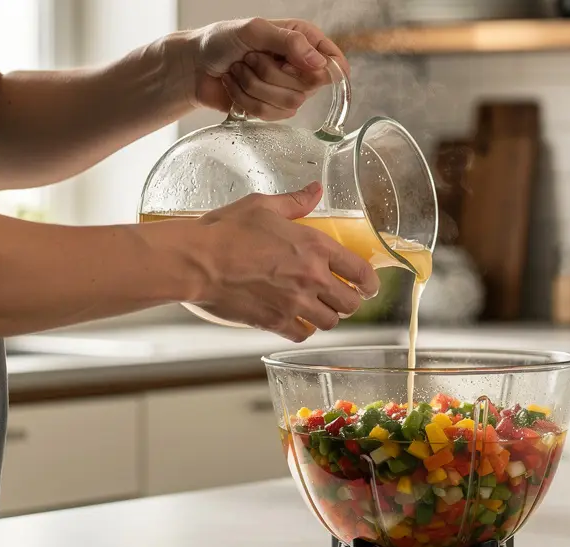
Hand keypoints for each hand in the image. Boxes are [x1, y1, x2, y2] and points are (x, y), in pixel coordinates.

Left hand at [185, 18, 349, 120]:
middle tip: (251, 58)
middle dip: (272, 74)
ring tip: (239, 70)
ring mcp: (286, 89)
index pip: (334, 60)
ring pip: (289, 103)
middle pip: (309, 86)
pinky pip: (270, 114)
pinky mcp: (271, 109)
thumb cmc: (220, 40)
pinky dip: (245, 99)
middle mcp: (298, 66)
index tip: (297, 64)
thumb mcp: (254, 30)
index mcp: (302, 40)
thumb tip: (319, 62)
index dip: (323, 68)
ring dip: (254, 86)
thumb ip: (289, 42)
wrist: (192, 66)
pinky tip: (235, 85)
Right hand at [191, 183, 378, 341]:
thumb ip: (295, 201)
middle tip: (342, 298)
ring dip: (328, 316)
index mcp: (316, 247)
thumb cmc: (227, 231)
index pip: (361, 272)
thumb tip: (315, 190)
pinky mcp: (275, 322)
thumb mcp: (264, 206)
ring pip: (330, 322)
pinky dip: (303, 330)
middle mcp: (312, 278)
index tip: (369, 286)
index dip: (370, 283)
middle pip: (351, 303)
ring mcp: (295, 303)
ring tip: (319, 309)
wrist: (198, 261)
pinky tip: (296, 321)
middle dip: (350, 301)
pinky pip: (302, 334)